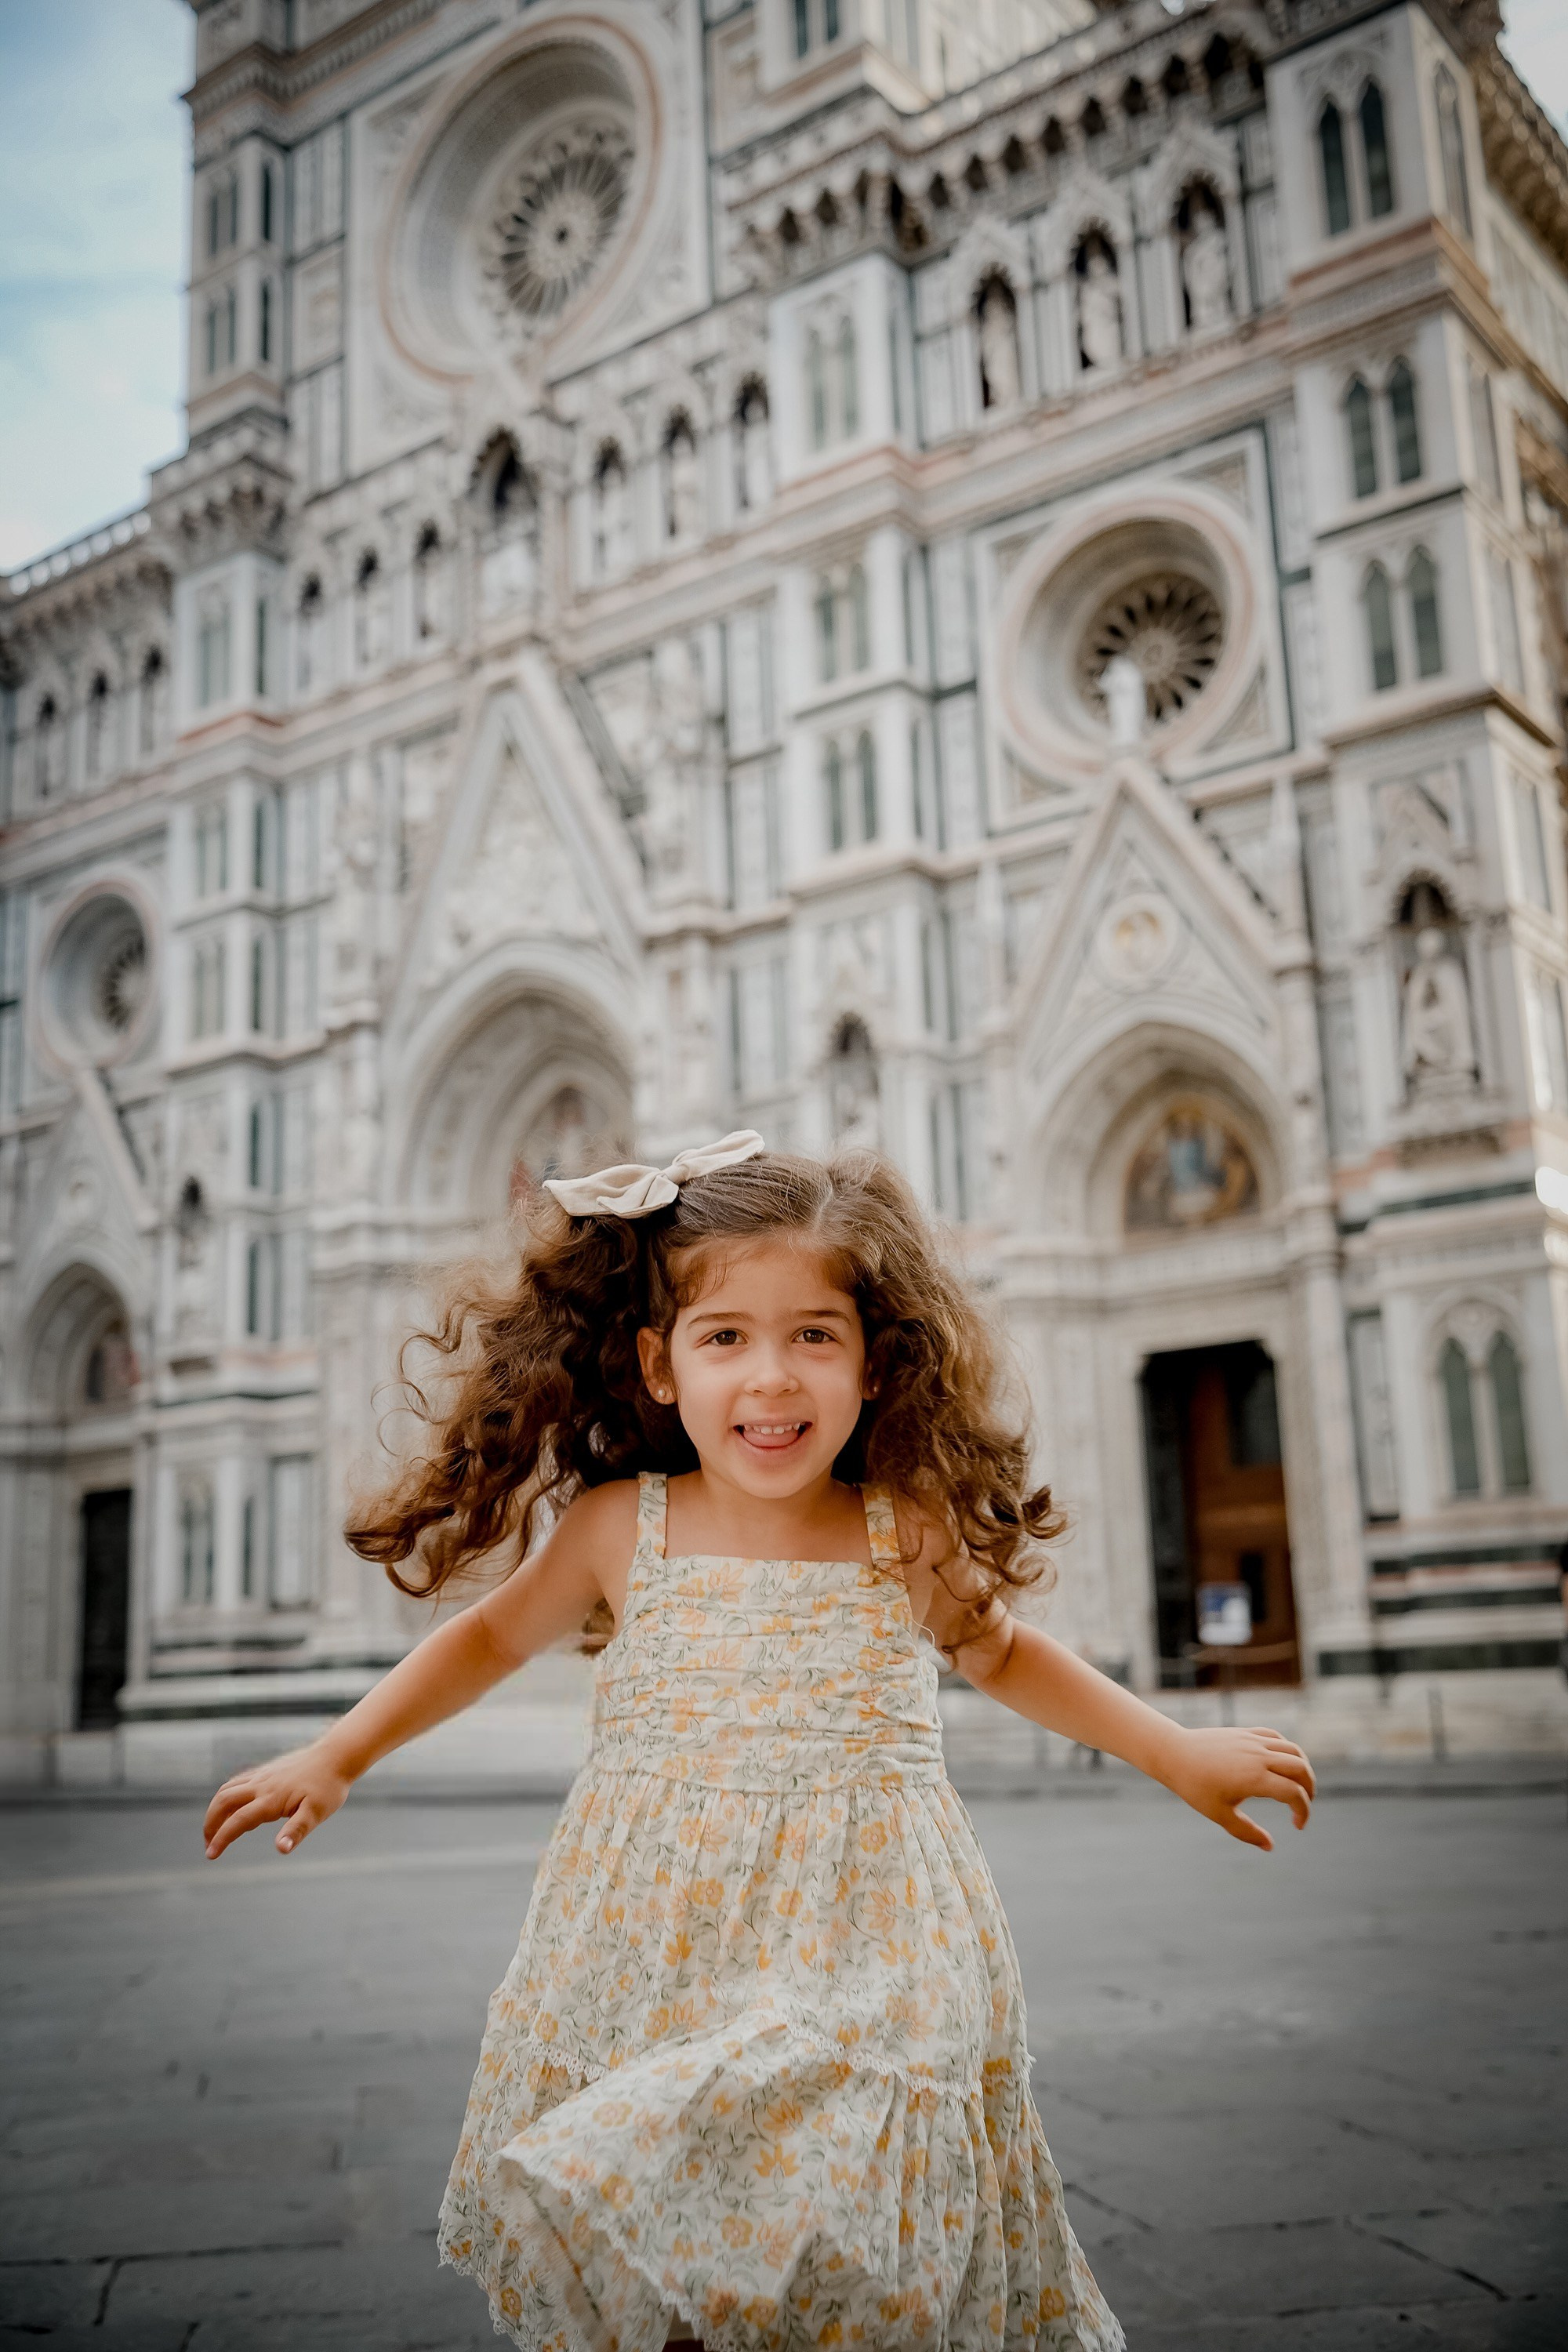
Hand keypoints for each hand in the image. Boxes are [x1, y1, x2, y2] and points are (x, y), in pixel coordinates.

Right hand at [203, 1743, 350, 1860]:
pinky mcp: (267, 1770)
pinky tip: (233, 1806)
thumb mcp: (317, 1813)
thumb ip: (296, 1831)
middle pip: (223, 1801)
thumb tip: (280, 1849)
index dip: (221, 1838)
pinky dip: (227, 1795)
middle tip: (209, 1845)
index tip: (211, 1855)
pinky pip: (238, 1781)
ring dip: (216, 1809)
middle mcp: (262, 1784)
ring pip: (228, 1789)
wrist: (337, 1755)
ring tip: (216, 1829)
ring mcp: (263, 1775)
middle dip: (211, 1823)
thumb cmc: (329, 1787)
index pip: (238, 1820)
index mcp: (271, 1799)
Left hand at [1163, 1725, 1314, 1849]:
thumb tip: (1270, 1846)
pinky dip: (1287, 1750)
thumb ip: (1247, 1832)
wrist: (1174, 1754)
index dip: (1303, 1811)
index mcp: (1254, 1778)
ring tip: (1298, 1785)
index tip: (1297, 1825)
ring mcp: (1253, 1741)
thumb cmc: (1195, 1787)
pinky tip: (1282, 1763)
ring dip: (1303, 1768)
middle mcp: (1258, 1756)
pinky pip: (1276, 1737)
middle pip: (1301, 1768)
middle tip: (1304, 1805)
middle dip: (1310, 1789)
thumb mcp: (1220, 1815)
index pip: (1294, 1793)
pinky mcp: (1246, 1732)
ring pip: (1293, 1749)